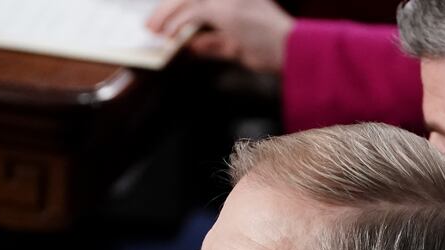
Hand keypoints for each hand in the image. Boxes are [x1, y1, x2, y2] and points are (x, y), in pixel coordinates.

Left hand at [147, 0, 294, 73]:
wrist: (292, 49)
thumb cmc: (272, 47)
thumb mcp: (235, 44)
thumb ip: (213, 42)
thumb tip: (192, 45)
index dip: (176, 7)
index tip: (162, 20)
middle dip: (165, 9)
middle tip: (151, 26)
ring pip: (185, 0)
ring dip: (166, 17)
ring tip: (154, 32)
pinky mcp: (224, 9)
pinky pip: (192, 14)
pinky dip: (178, 25)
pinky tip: (171, 36)